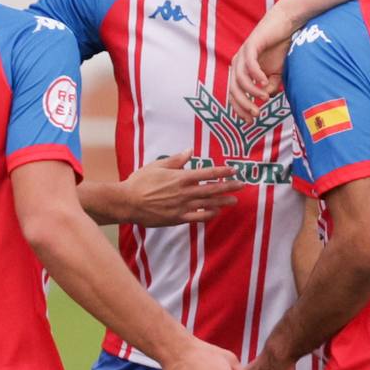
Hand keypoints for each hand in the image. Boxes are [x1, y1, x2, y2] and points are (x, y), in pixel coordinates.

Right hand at [111, 156, 240, 227]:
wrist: (128, 202)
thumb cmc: (140, 182)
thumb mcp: (157, 166)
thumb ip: (176, 160)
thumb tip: (190, 151)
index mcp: (181, 177)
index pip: (208, 173)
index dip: (223, 171)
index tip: (234, 170)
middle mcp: (185, 192)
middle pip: (212, 189)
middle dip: (228, 186)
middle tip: (241, 185)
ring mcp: (182, 206)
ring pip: (208, 204)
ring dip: (222, 202)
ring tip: (234, 201)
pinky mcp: (177, 218)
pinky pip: (197, 217)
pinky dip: (208, 215)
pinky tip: (216, 213)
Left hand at [228, 12, 291, 118]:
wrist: (287, 25)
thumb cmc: (281, 48)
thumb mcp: (277, 73)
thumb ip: (269, 86)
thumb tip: (265, 96)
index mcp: (241, 72)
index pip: (234, 95)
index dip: (240, 110)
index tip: (251, 121)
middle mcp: (238, 64)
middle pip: (233, 90)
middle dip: (244, 104)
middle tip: (256, 113)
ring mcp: (243, 54)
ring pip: (240, 79)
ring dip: (251, 91)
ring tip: (264, 97)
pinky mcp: (251, 45)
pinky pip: (249, 63)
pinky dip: (255, 75)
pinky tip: (263, 82)